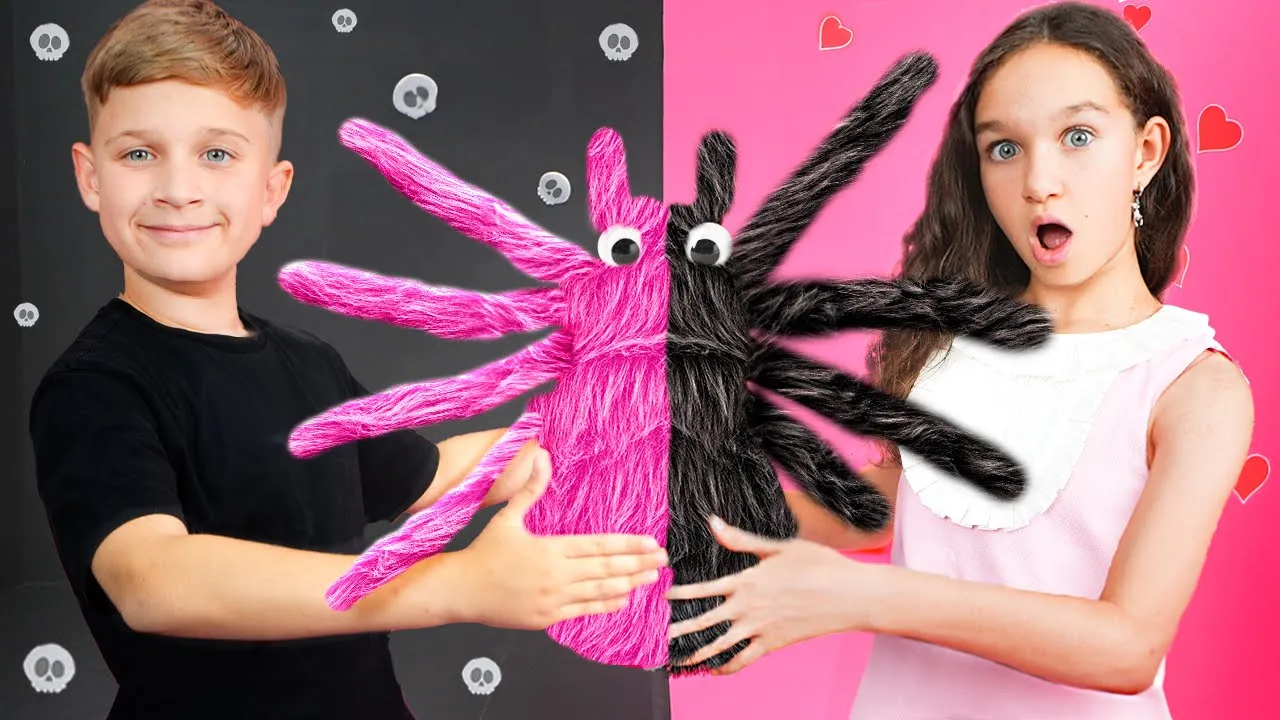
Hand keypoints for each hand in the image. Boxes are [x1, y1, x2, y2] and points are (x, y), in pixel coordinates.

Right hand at [451, 449, 667, 629]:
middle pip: (605, 569)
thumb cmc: (484, 553)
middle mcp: (556, 576)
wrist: (461, 590)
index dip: (627, 545)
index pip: (597, 546)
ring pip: (599, 591)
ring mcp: (553, 599)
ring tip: (651, 578)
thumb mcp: (507, 518)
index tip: (650, 542)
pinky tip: (623, 599)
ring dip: (628, 583)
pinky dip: (605, 605)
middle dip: (637, 563)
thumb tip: (542, 457)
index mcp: (549, 549)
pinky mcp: (547, 618)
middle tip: (662, 560)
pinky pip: (583, 611)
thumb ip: (530, 490)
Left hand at [666, 516, 869, 673]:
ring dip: (696, 653)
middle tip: (658, 635)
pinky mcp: (774, 644)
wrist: (850, 595)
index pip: (703, 590)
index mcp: (747, 580)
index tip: (661, 598)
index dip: (680, 594)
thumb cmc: (819, 565)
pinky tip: (714, 670)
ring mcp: (760, 629)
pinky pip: (744, 660)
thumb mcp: (779, 546)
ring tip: (677, 658)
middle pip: (704, 621)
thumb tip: (713, 523)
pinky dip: (726, 667)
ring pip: (720, 645)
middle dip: (679, 629)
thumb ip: (742, 539)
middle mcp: (749, 607)